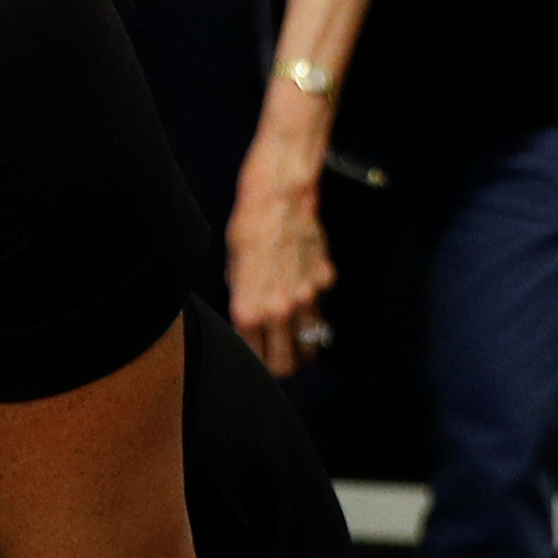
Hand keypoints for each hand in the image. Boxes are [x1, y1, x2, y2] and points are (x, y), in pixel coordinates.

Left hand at [225, 108, 335, 377]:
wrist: (280, 193)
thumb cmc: (248, 224)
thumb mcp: (232, 265)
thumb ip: (242, 298)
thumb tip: (249, 320)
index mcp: (250, 309)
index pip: (258, 359)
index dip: (256, 361)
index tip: (256, 356)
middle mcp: (280, 309)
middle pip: (289, 364)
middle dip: (282, 364)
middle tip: (276, 355)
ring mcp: (307, 296)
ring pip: (312, 344)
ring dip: (302, 346)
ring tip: (292, 338)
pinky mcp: (325, 280)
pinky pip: (321, 309)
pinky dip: (314, 310)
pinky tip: (302, 296)